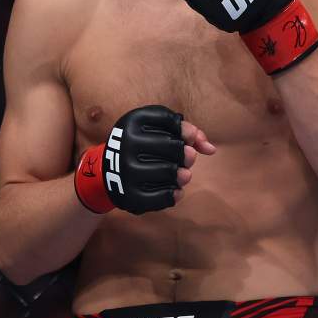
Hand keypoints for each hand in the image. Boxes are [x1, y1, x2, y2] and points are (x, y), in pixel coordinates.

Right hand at [74, 105, 215, 214]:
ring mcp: (126, 171)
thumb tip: (211, 148)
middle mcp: (126, 144)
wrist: (106, 172)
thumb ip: (186, 131)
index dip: (187, 132)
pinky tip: (175, 190)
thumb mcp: (155, 129)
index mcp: (131, 121)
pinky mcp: (130, 195)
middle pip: (175, 147)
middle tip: (188, 160)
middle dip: (187, 155)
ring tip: (183, 175)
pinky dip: (175, 194)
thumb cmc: (140, 145)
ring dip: (184, 175)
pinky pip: (163, 196)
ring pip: (171, 172)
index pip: (172, 122)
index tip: (188, 140)